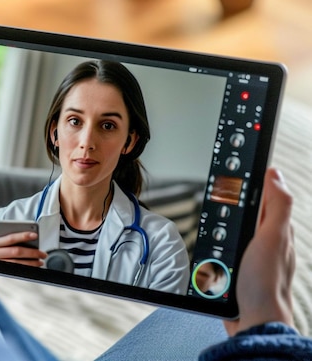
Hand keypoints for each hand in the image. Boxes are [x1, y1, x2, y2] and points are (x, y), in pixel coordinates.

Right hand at [0, 232, 46, 266]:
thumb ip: (6, 238)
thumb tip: (27, 235)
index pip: (10, 238)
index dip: (23, 235)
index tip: (35, 234)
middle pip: (16, 251)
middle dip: (32, 252)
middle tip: (43, 253)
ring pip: (17, 263)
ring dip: (31, 263)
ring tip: (41, 261)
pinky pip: (15, 271)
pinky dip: (26, 269)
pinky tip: (34, 267)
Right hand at [224, 168, 295, 335]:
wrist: (252, 321)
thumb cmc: (264, 284)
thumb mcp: (272, 238)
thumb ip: (276, 207)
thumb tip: (275, 174)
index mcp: (277, 230)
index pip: (267, 196)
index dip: (257, 179)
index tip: (241, 165)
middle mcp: (265, 242)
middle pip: (246, 212)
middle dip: (232, 201)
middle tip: (218, 186)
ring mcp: (250, 257)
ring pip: (232, 232)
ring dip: (220, 225)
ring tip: (211, 214)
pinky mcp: (235, 270)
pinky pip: (222, 252)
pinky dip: (213, 247)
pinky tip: (209, 247)